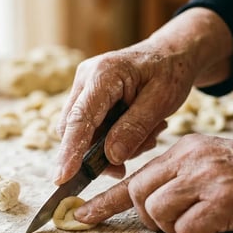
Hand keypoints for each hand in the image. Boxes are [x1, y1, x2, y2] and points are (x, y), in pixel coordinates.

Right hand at [54, 8, 232, 185]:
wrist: (170, 54)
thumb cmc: (170, 72)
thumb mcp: (162, 100)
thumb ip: (135, 128)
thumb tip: (111, 157)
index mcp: (103, 73)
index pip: (80, 118)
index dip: (70, 150)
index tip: (62, 178)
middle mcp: (86, 79)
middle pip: (72, 128)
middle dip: (94, 154)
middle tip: (122, 168)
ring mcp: (84, 88)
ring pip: (82, 132)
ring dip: (108, 147)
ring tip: (146, 137)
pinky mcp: (88, 97)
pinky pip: (91, 128)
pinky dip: (111, 139)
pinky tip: (137, 133)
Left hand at [74, 134, 232, 232]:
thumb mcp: (208, 167)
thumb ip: (176, 179)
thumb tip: (145, 202)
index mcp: (183, 151)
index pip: (135, 176)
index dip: (105, 199)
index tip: (82, 214)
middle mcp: (190, 159)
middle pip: (138, 194)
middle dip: (149, 217)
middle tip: (176, 221)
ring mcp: (206, 178)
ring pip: (158, 212)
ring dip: (176, 228)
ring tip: (203, 222)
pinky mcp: (223, 200)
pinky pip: (188, 230)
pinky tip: (218, 228)